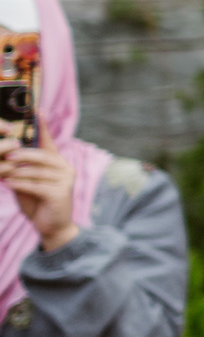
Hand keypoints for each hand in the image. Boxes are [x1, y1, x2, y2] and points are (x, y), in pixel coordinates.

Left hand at [1, 120, 77, 250]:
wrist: (53, 226)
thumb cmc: (38, 202)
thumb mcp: (27, 182)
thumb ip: (21, 170)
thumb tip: (6, 158)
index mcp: (57, 162)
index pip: (49, 140)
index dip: (43, 126)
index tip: (37, 110)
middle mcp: (65, 168)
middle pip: (41, 155)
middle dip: (20, 154)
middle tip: (5, 155)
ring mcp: (65, 180)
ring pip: (35, 170)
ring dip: (15, 172)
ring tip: (2, 173)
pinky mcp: (60, 193)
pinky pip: (36, 185)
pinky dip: (20, 184)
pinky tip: (9, 184)